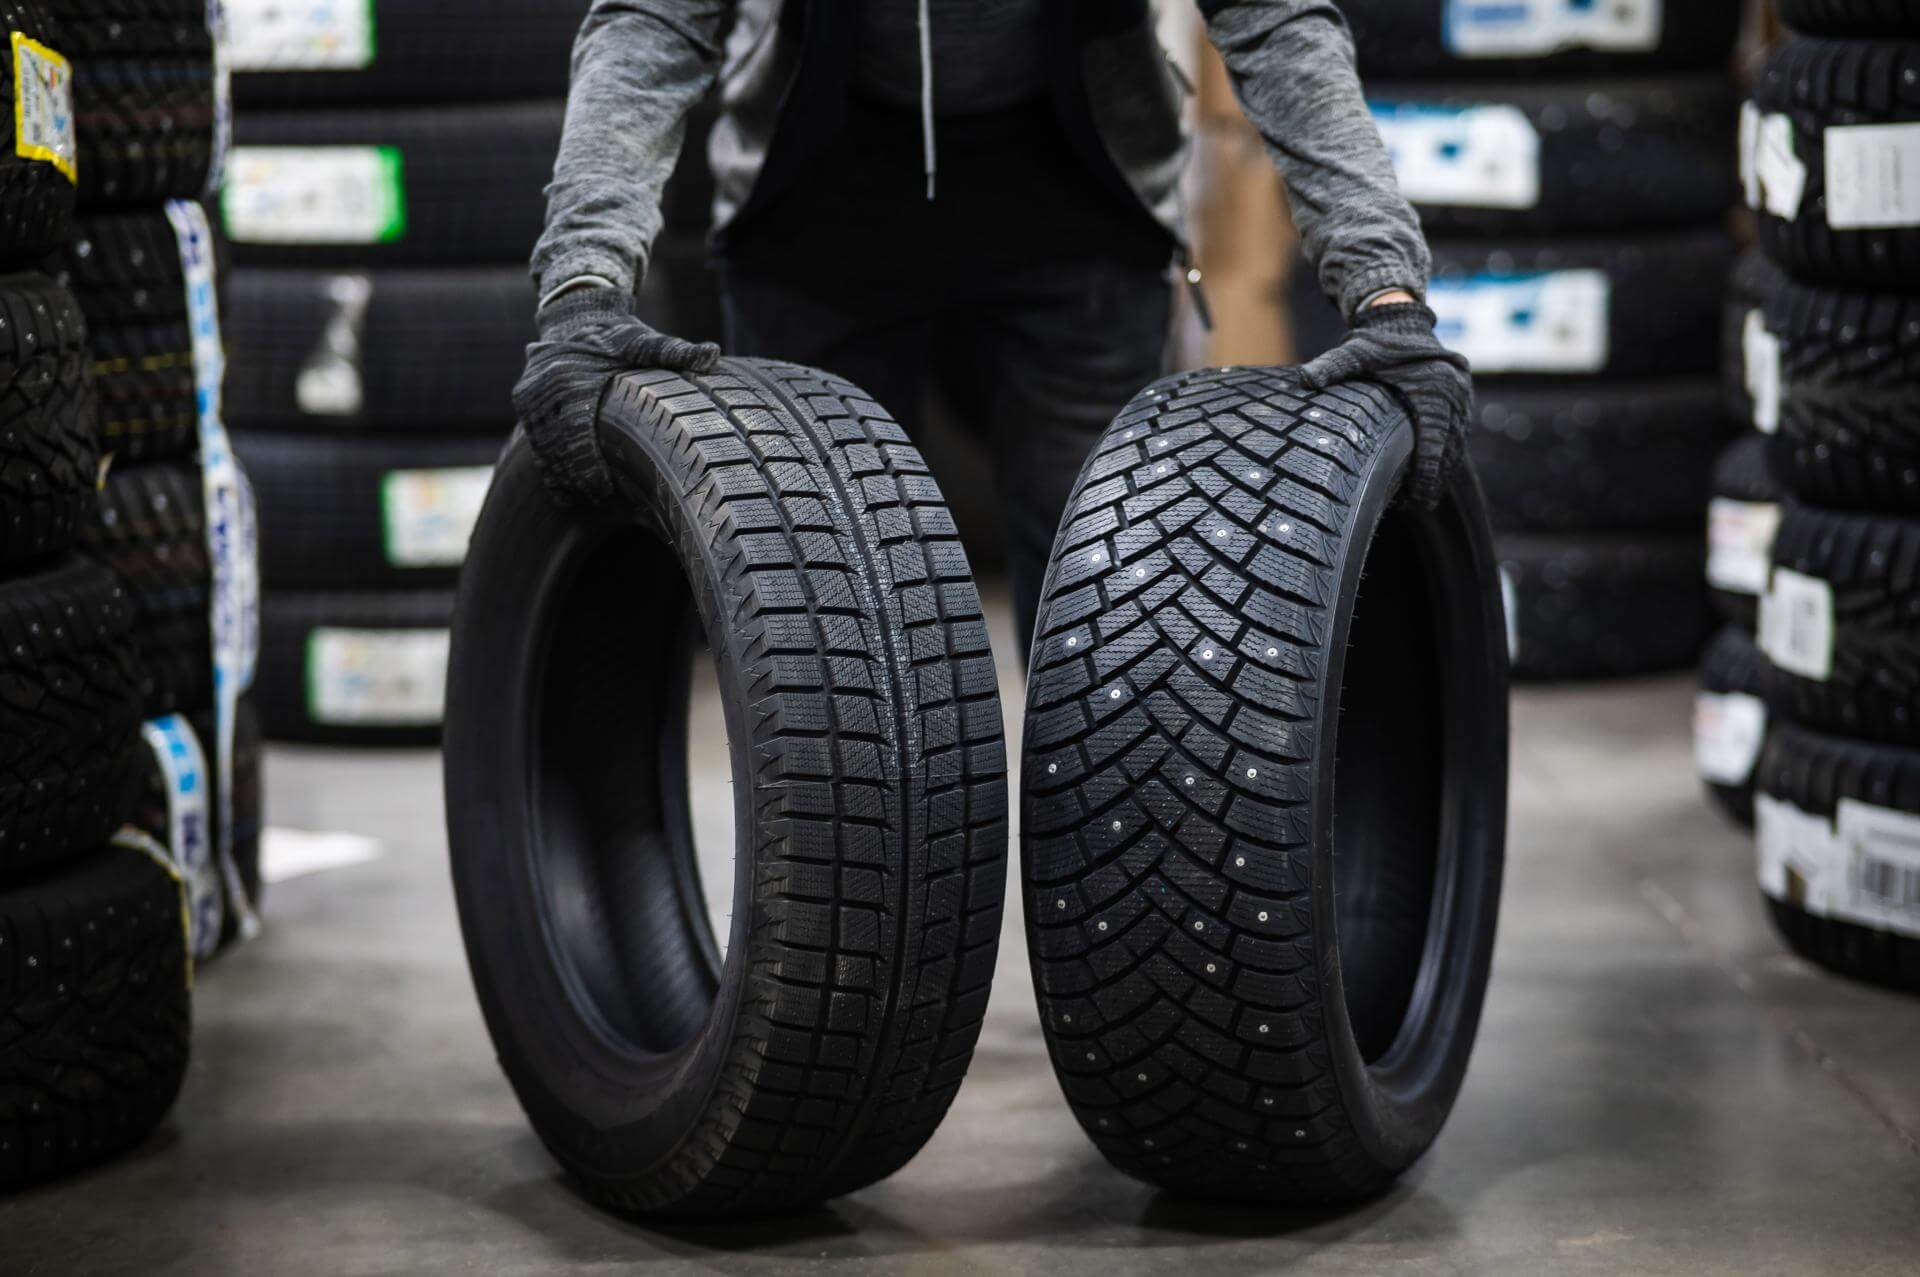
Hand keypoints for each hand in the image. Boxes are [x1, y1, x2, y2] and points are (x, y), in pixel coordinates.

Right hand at [511, 287, 721, 504]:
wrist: (577, 315)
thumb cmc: (618, 336)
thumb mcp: (645, 341)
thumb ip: (675, 351)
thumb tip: (713, 354)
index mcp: (571, 377)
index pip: (576, 433)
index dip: (588, 466)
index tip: (603, 491)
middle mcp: (544, 387)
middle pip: (557, 447)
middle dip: (575, 478)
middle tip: (598, 500)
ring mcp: (530, 396)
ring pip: (542, 447)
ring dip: (560, 476)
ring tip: (582, 499)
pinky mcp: (524, 402)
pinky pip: (534, 440)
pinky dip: (547, 465)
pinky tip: (562, 490)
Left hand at [1297, 301, 1471, 510]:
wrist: (1400, 320)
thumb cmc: (1376, 341)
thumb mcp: (1353, 352)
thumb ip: (1332, 367)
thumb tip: (1303, 380)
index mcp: (1434, 386)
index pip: (1435, 440)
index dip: (1428, 473)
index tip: (1419, 498)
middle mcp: (1454, 393)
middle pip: (1450, 448)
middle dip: (1436, 479)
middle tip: (1418, 505)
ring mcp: (1461, 396)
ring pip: (1457, 444)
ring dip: (1443, 470)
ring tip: (1423, 498)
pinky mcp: (1460, 399)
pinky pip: (1457, 433)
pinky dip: (1447, 454)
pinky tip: (1431, 474)